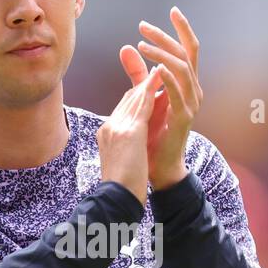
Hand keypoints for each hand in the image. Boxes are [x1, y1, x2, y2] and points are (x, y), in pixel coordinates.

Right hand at [97, 64, 165, 206]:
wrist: (117, 199)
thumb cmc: (121, 188)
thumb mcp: (120, 162)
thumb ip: (124, 148)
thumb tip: (132, 146)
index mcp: (106, 134)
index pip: (122, 109)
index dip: (136, 97)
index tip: (148, 89)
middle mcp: (109, 127)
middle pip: (128, 100)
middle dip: (142, 85)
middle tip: (157, 70)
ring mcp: (118, 127)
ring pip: (135, 98)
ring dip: (149, 82)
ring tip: (161, 68)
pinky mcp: (129, 132)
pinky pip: (143, 104)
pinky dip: (152, 89)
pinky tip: (161, 79)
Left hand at [121, 5, 201, 189]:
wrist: (159, 166)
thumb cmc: (153, 132)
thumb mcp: (144, 96)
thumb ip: (138, 73)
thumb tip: (127, 46)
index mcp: (188, 83)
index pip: (188, 49)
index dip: (182, 29)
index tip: (172, 10)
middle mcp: (194, 90)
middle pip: (186, 54)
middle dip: (167, 36)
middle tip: (144, 26)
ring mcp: (192, 103)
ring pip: (183, 69)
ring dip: (162, 54)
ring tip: (142, 45)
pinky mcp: (185, 117)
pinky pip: (179, 93)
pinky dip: (169, 78)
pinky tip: (156, 68)